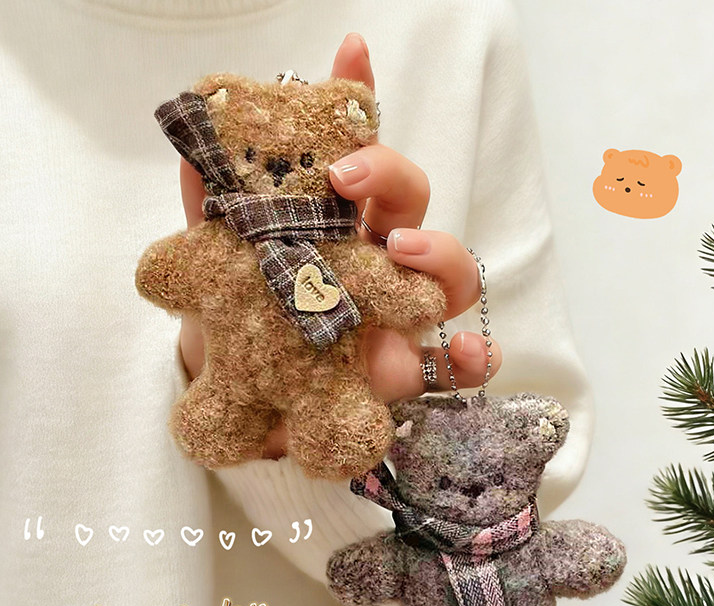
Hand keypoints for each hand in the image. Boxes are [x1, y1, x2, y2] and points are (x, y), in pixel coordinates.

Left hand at [177, 32, 502, 458]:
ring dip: (440, 255)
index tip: (351, 49)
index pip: (354, 155)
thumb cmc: (240, 325)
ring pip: (450, 270)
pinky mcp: (409, 367)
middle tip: (346, 176)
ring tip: (402, 256)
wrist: (245, 404)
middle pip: (411, 199)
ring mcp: (399, 311)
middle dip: (390, 175)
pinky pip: (458, 363)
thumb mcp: (216, 274)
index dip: (359, 102)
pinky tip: (471, 356)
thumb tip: (193, 157)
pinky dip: (475, 358)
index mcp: (331, 225)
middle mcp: (375, 259)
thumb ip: (210, 223)